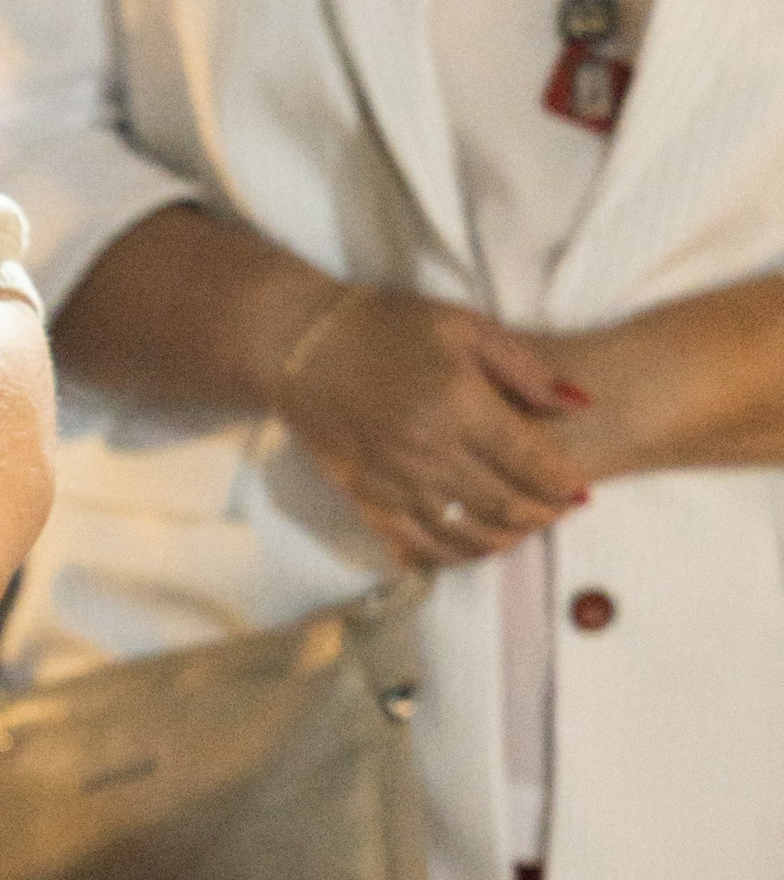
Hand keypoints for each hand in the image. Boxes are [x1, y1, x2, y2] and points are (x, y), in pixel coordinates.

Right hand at [278, 289, 590, 566]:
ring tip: (522, 528)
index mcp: (458, 403)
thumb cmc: (386, 327)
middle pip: (504, 504)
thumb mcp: (464, 326)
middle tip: (559, 511)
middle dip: (543, 514)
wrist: (299, 345)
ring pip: (465, 532)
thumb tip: (581, 404)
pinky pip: (416, 543)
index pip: (530, 462)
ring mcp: (392, 479)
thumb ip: (525, 366)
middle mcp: (427, 449)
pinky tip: (470, 544)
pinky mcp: (363, 496)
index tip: (580, 490)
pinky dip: (451, 554)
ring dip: (505, 539)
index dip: (563, 484)